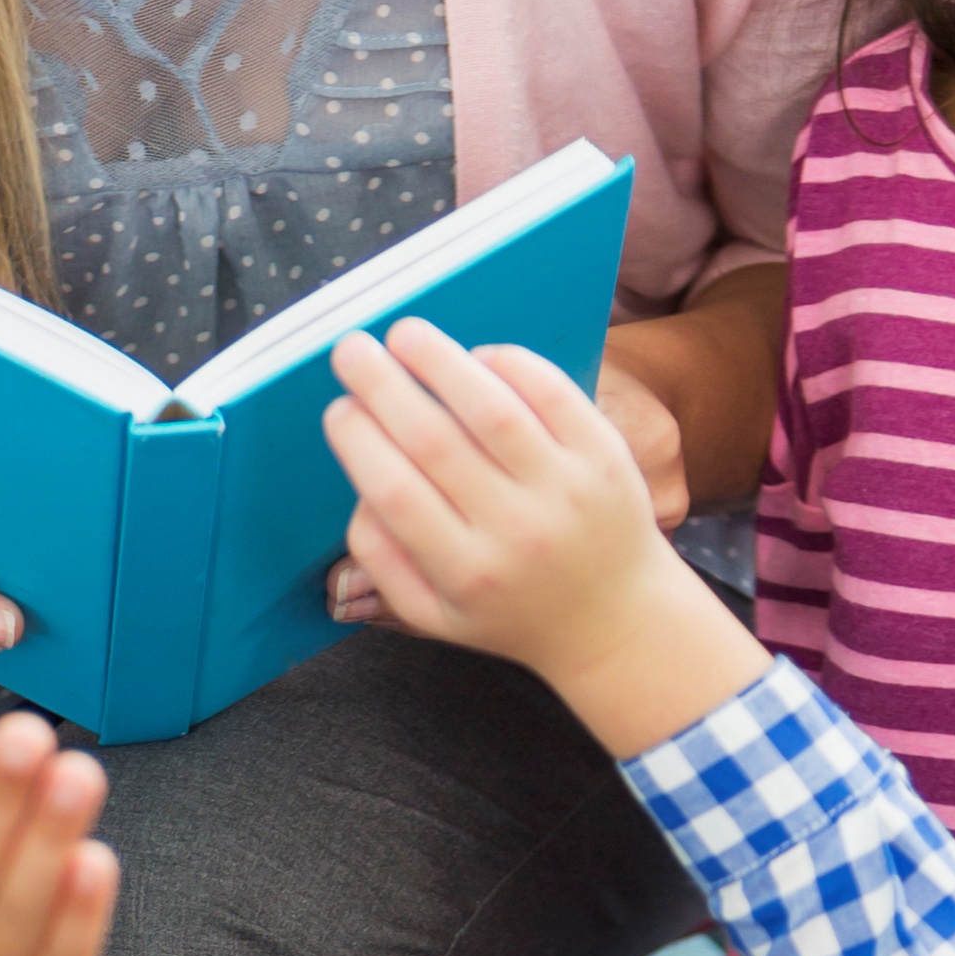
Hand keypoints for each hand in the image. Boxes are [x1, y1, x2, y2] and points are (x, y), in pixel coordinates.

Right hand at [321, 320, 759, 756]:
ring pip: (492, 408)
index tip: (339, 410)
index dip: (359, 442)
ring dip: (439, 361)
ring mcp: (564, 490)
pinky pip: (551, 394)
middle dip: (382, 386)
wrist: (615, 621)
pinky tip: (476, 357)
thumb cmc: (511, 609)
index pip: (395, 493)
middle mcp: (516, 531)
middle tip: (350, 350)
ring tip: (404, 334)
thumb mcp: (437, 615)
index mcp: (465, 572)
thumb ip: (383, 565)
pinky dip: (508, 364)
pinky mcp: (604, 456)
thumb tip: (358, 494)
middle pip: (434, 441)